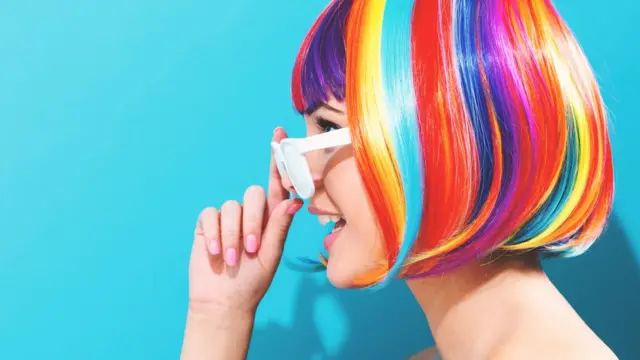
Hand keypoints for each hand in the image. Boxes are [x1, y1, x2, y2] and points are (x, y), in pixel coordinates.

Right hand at [188, 127, 302, 315]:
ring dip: (232, 235)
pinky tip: (215, 253)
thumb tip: (294, 200)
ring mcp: (228, 217)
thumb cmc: (252, 281)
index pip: (278, 184)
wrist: (223, 301)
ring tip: (232, 259)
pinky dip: (214, 234)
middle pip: (255, 194)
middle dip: (253, 221)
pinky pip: (211, 215)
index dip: (278, 160)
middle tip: (251, 248)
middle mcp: (251, 213)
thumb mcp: (271, 255)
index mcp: (272, 218)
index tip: (279, 134)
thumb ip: (279, 226)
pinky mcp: (207, 224)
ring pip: (232, 207)